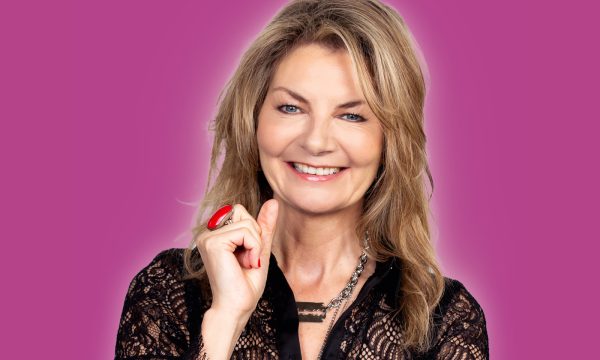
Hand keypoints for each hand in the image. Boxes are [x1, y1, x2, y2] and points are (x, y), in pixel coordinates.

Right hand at [195, 199, 278, 318]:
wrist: (237, 307)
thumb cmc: (246, 284)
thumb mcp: (260, 248)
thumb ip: (264, 225)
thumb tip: (273, 201)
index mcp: (214, 234)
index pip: (240, 212)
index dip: (253, 232)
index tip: (247, 256)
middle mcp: (207, 233)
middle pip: (241, 211)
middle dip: (254, 234)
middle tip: (248, 259)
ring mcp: (207, 237)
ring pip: (246, 222)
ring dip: (255, 244)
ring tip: (246, 263)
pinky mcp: (213, 242)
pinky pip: (246, 231)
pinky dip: (254, 247)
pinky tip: (245, 263)